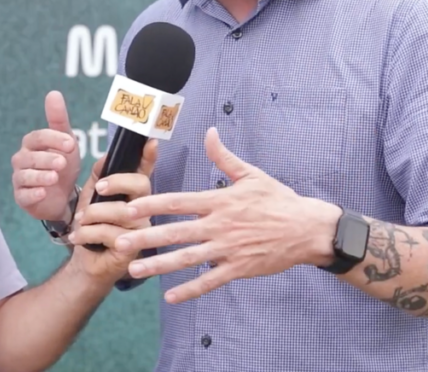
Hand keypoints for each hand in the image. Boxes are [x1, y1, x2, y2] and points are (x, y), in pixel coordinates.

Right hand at [11, 91, 81, 220]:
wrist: (64, 195)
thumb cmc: (62, 164)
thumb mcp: (66, 141)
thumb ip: (58, 118)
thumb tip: (53, 93)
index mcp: (32, 143)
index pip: (38, 137)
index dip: (54, 139)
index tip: (72, 144)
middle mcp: (22, 159)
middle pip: (30, 157)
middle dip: (47, 158)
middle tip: (63, 162)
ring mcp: (20, 179)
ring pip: (24, 175)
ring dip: (39, 176)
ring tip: (54, 178)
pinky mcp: (21, 197)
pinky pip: (22, 195)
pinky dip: (32, 194)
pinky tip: (42, 193)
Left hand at [66, 138, 157, 281]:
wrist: (84, 263)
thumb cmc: (90, 226)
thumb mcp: (90, 197)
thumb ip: (98, 176)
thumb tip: (106, 157)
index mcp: (133, 194)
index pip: (144, 172)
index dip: (149, 157)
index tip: (151, 142)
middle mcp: (143, 210)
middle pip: (140, 185)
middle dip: (116, 182)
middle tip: (97, 189)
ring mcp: (142, 229)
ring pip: (122, 210)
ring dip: (92, 214)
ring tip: (80, 222)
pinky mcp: (134, 249)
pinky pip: (111, 233)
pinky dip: (88, 233)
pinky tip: (79, 238)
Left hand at [112, 127, 340, 302]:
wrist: (308, 229)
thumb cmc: (278, 200)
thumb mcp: (251, 174)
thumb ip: (224, 156)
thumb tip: (209, 132)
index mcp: (218, 201)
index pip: (177, 201)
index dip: (151, 204)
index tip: (127, 206)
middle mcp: (219, 225)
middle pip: (175, 232)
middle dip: (145, 237)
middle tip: (118, 241)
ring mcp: (228, 249)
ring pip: (187, 259)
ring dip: (159, 265)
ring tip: (134, 271)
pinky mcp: (238, 268)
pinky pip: (210, 281)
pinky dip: (189, 289)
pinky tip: (169, 296)